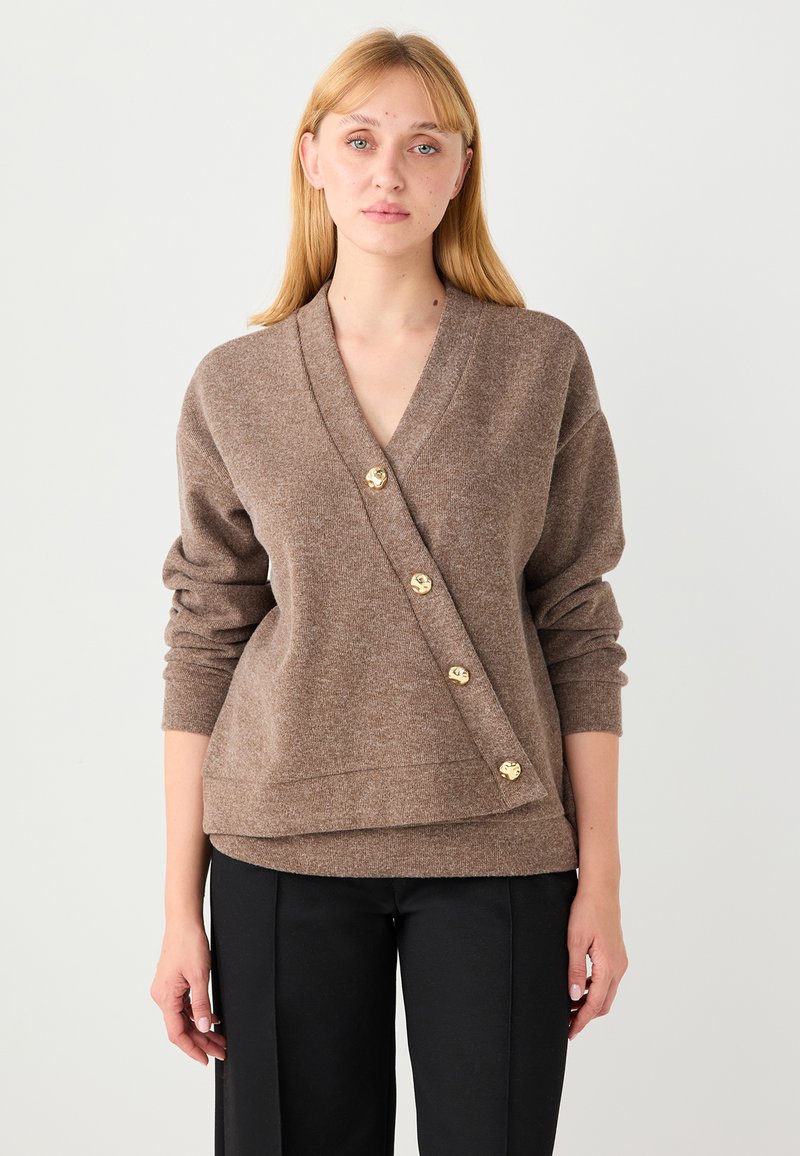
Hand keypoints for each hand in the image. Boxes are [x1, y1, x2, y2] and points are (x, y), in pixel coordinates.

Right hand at [150, 920, 226, 1064]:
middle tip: (221, 1050)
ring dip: (201, 1029)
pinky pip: (184, 1006)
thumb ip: (201, 1004)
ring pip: (183, 1018)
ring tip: (220, 1038)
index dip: (193, 1049)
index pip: (177, 1033)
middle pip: (182, 1027)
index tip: (206, 1060)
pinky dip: (197, 1014)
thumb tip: (202, 1027)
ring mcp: (166, 990)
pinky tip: (212, 1018)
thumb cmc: (189, 944)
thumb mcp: (200, 976)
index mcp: (165, 997)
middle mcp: (162, 996)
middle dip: (202, 1041)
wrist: (183, 922)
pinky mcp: (172, 983)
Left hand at [566, 883, 627, 1040]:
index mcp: (608, 967)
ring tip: (569, 1007)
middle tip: (567, 1024)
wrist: (601, 890)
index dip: (581, 1020)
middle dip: (586, 1016)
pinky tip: (580, 987)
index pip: (594, 1004)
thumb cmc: (586, 911)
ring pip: (607, 993)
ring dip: (590, 1003)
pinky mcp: (618, 955)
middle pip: (604, 1003)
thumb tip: (574, 996)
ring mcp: (620, 961)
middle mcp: (619, 968)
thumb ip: (575, 970)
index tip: (570, 1032)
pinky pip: (608, 981)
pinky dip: (595, 990)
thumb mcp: (575, 941)